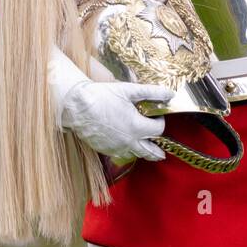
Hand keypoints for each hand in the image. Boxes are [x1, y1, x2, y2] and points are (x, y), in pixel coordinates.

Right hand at [60, 79, 174, 161]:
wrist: (77, 107)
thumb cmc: (102, 97)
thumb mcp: (130, 91)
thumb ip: (152, 93)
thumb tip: (170, 94)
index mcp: (136, 127)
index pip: (158, 130)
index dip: (160, 122)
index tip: (156, 115)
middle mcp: (128, 142)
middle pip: (150, 152)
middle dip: (158, 150)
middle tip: (163, 151)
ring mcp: (116, 148)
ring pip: (136, 155)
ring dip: (144, 152)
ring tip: (149, 151)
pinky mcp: (106, 150)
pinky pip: (122, 154)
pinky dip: (128, 151)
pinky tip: (128, 144)